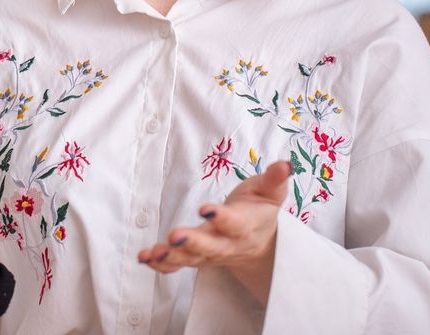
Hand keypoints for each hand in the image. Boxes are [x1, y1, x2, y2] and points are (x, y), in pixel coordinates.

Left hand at [136, 160, 290, 303]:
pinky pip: (179, 265)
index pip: (234, 223)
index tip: (206, 209)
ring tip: (153, 253)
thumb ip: (274, 180)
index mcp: (244, 226)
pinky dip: (162, 265)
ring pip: (191, 258)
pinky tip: (145, 259)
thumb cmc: (258, 210)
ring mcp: (210, 253)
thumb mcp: (269, 193)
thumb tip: (285, 164)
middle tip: (174, 236)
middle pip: (210, 246)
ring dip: (171, 256)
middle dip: (192, 242)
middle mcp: (226, 243)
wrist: (259, 245)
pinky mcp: (196, 258)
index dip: (221, 218)